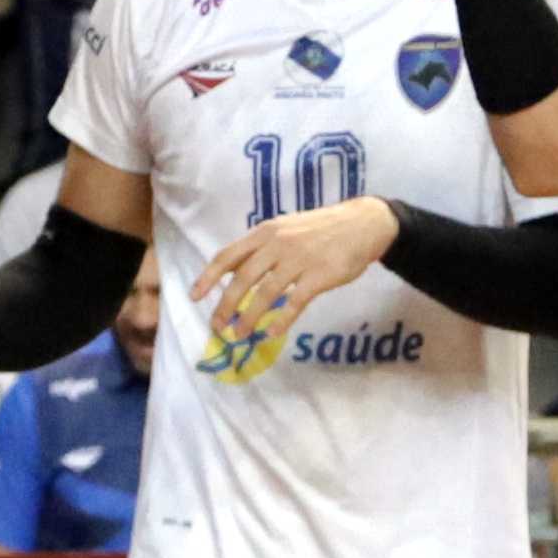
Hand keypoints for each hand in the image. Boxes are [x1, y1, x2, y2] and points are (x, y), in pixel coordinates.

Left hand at [195, 193, 393, 337]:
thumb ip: (261, 248)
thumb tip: (234, 273)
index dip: (209, 277)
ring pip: (266, 292)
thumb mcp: (285, 229)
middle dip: (226, 304)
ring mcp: (299, 259)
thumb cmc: (319, 229)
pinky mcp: (320, 275)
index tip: (194, 296)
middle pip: (243, 278)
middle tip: (217, 325)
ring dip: (249, 317)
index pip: (228, 255)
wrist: (363, 223)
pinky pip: (296, 301)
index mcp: (265, 233)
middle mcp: (278, 244)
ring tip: (239, 334)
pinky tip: (271, 333)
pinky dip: (281, 319)